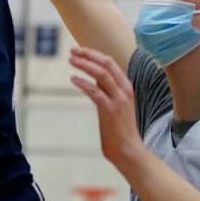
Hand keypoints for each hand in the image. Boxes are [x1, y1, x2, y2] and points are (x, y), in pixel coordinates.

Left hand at [69, 46, 144, 170]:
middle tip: (72, 51)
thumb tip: (95, 76)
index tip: (79, 50)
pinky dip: (83, 82)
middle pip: (106, 63)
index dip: (93, 53)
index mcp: (126, 86)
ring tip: (71, 60)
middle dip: (88, 54)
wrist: (128, 150)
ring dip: (84, 64)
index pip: (110, 62)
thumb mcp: (116, 103)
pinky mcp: (110, 110)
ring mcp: (119, 100)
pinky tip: (73, 79)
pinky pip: (95, 91)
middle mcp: (124, 90)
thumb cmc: (119, 128)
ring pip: (101, 74)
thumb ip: (107, 89)